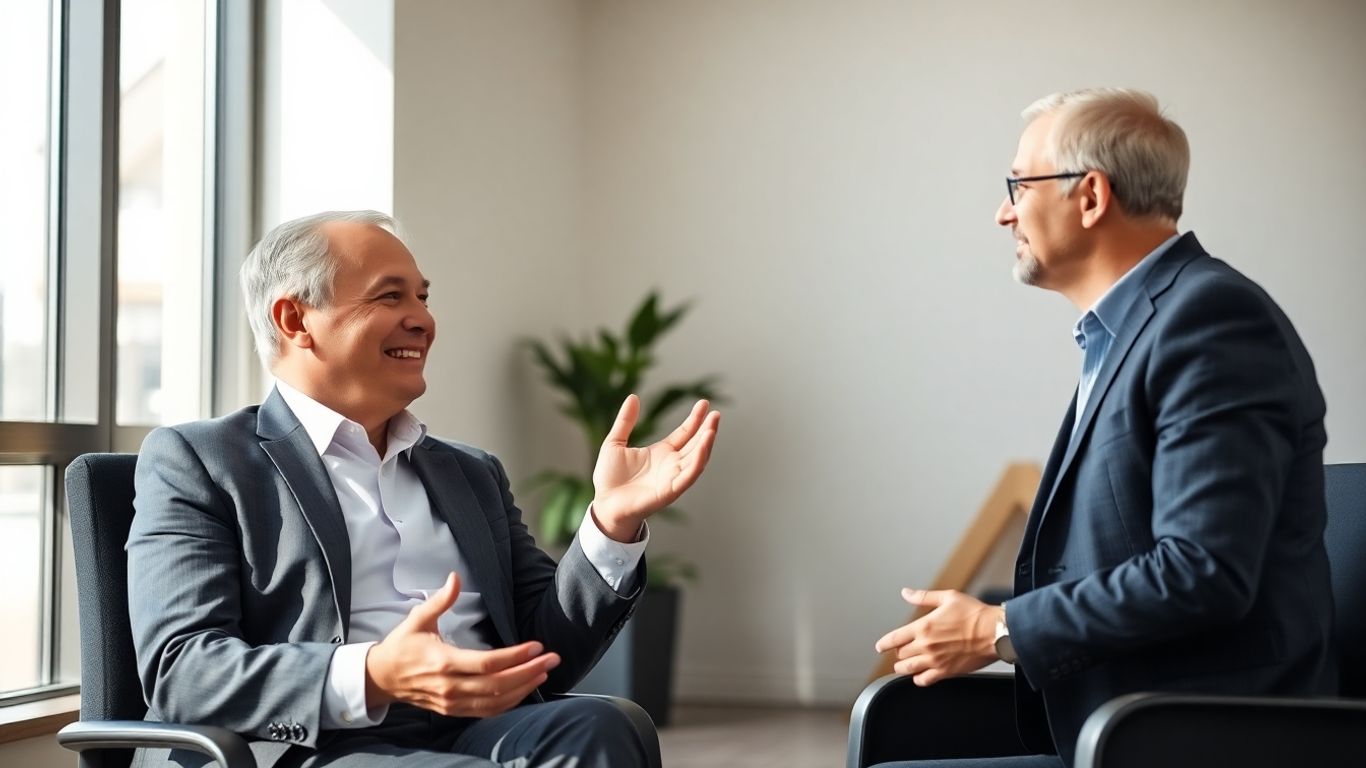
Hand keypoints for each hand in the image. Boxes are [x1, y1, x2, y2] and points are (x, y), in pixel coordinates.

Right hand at [365, 572, 560, 716]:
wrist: (381, 679)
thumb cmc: (402, 646)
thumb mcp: (417, 619)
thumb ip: (440, 600)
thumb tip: (455, 577)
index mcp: (443, 662)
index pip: (488, 663)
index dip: (516, 656)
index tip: (537, 645)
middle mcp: (450, 686)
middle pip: (498, 684)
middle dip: (529, 671)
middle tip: (552, 658)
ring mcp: (452, 702)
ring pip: (496, 701)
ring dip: (524, 688)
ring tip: (544, 672)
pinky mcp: (453, 711)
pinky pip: (487, 711)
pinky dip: (509, 703)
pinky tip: (524, 689)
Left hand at [591, 394, 720, 541]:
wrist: (603, 503)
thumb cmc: (609, 479)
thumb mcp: (614, 442)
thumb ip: (625, 421)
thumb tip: (633, 397)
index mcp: (662, 453)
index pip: (685, 433)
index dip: (695, 419)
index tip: (704, 403)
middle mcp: (671, 464)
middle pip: (696, 444)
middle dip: (707, 430)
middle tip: (716, 414)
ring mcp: (673, 477)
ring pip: (697, 459)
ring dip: (706, 444)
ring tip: (712, 427)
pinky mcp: (670, 490)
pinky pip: (689, 475)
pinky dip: (698, 460)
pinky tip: (704, 445)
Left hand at [873, 588, 1000, 685]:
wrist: (994, 632)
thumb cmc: (974, 614)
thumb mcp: (947, 597)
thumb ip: (923, 597)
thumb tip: (906, 593)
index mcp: (923, 627)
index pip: (894, 639)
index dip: (884, 643)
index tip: (880, 646)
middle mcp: (926, 646)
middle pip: (900, 655)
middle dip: (898, 653)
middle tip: (901, 650)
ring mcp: (935, 661)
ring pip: (908, 669)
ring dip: (903, 667)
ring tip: (904, 664)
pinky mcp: (946, 672)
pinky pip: (924, 681)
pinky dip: (918, 679)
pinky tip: (920, 675)